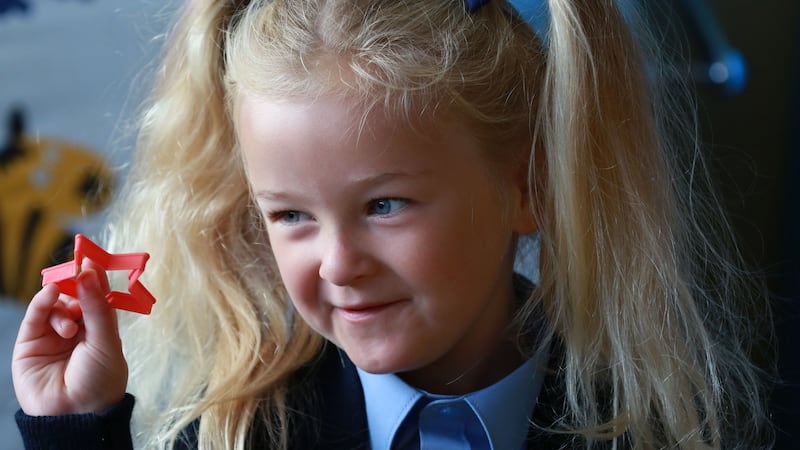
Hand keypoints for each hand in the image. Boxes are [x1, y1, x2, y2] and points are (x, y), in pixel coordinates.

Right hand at [12, 260, 127, 414]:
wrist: (75, 415)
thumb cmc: (99, 381)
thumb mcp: (106, 340)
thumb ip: (97, 306)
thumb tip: (90, 272)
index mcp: (100, 330)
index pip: (97, 297)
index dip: (95, 278)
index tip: (92, 258)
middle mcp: (77, 330)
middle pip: (75, 296)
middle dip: (77, 284)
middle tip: (80, 270)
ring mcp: (53, 335)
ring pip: (55, 303)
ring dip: (63, 304)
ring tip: (71, 327)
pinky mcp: (30, 342)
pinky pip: (35, 314)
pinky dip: (43, 301)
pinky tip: (50, 294)